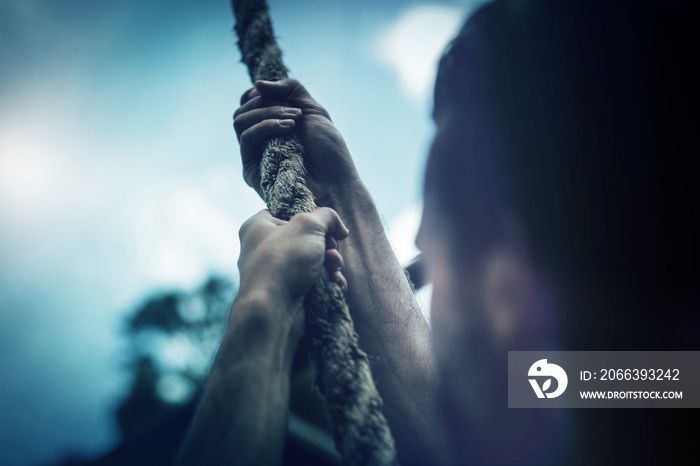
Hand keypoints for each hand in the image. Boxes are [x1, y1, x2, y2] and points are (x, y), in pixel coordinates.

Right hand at [233, 79, 360, 205]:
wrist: (335, 183)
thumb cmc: (328, 151)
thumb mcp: (313, 110)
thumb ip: (289, 90)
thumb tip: (256, 83)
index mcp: (270, 126)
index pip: (249, 100)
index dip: (264, 92)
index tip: (289, 98)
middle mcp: (259, 140)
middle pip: (243, 109)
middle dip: (267, 102)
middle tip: (295, 112)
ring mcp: (254, 154)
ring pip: (240, 120)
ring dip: (267, 112)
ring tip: (295, 120)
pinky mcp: (251, 169)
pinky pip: (246, 138)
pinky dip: (265, 126)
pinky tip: (287, 128)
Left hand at [236, 207, 348, 327]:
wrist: (273, 311)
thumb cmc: (283, 262)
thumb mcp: (309, 225)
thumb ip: (327, 217)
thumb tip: (340, 228)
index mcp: (257, 228)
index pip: (284, 212)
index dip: (306, 216)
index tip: (322, 225)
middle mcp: (263, 249)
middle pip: (305, 238)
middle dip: (326, 245)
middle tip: (330, 250)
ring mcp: (276, 273)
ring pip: (313, 261)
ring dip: (331, 264)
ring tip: (334, 269)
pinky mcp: (288, 294)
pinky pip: (313, 282)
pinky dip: (328, 282)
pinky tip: (334, 284)